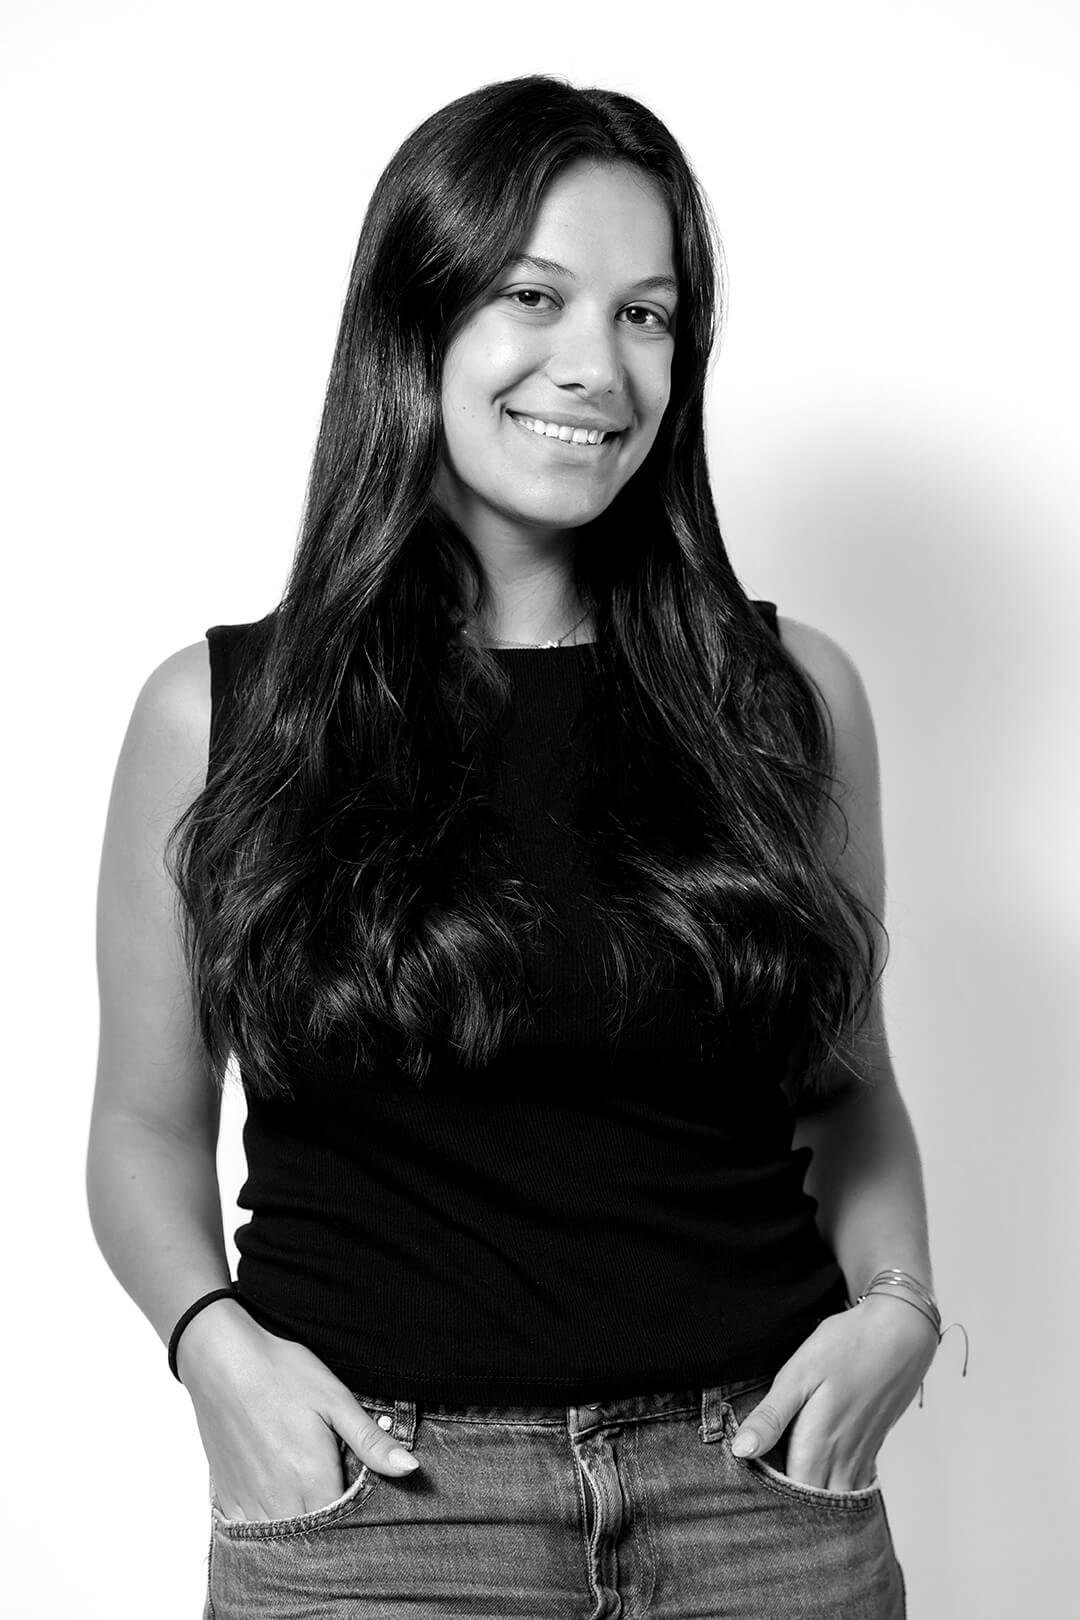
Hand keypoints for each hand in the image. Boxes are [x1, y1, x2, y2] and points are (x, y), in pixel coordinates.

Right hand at [176, 1300, 418, 1521]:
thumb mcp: (335, 1399)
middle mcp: (280, 1501)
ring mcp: (249, 1503)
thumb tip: (411, 1469)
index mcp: (312, 1480)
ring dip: (299, 1528)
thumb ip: (371, 1441)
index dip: (358, 1518)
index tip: (363, 1500)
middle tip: (336, 1490)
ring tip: (309, 1496)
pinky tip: (277, 1501)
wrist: (221, 1359)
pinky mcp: (226, 1497)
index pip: (345, 1526)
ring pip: (282, 1539)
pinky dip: (268, 1525)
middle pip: (314, 1537)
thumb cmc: (281, 1372)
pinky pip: (251, 1532)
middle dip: (331, 1528)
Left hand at [729, 1294, 937, 1490]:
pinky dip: (837, 1492)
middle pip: (815, 1507)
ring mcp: (861, 1456)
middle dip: (791, 1510)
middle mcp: (842, 1460)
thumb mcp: (798, 1375)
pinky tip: (823, 1481)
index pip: (790, 1497)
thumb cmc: (845, 1347)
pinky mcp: (872, 1446)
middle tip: (763, 1502)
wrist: (899, 1333)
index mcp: (818, 1445)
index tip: (748, 1497)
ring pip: (837, 1499)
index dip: (768, 1503)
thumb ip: (771, 1417)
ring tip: (788, 1498)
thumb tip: (741, 1452)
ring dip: (816, 1505)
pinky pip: (855, 1486)